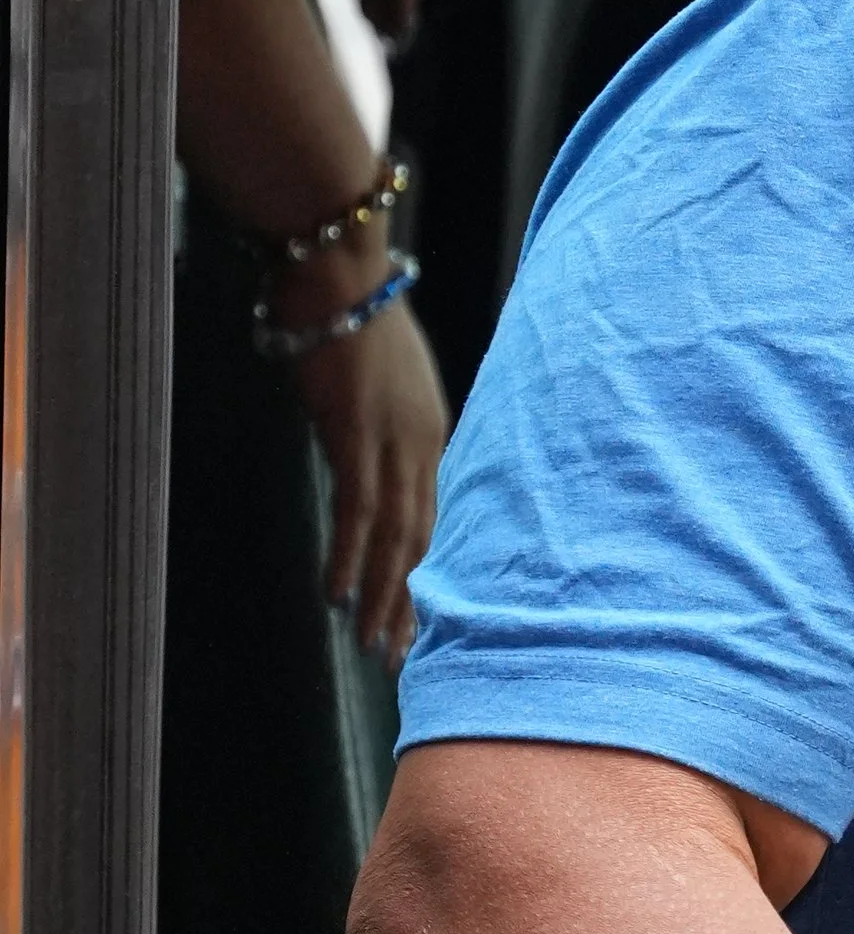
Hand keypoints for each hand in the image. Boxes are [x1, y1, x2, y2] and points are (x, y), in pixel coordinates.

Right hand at [285, 285, 447, 656]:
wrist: (337, 276)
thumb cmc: (352, 316)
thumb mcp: (379, 379)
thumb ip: (379, 422)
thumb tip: (360, 453)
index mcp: (433, 433)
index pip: (435, 519)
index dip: (426, 571)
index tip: (420, 616)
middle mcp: (424, 445)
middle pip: (424, 539)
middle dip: (410, 603)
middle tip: (400, 657)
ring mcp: (394, 443)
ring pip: (396, 538)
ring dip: (381, 596)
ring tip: (371, 645)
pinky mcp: (357, 437)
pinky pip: (357, 512)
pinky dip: (348, 558)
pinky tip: (338, 596)